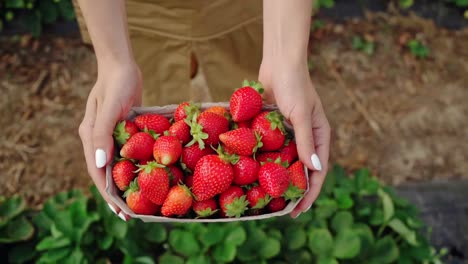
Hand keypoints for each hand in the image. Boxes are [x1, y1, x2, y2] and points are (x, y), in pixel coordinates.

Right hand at [78, 61, 141, 220]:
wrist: (122, 65)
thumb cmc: (116, 84)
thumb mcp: (111, 108)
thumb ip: (102, 135)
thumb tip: (100, 164)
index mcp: (90, 136)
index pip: (97, 172)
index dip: (108, 194)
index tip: (120, 212)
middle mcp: (97, 139)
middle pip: (105, 173)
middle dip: (116, 195)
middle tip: (129, 215)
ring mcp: (110, 135)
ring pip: (116, 165)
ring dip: (125, 183)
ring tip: (138, 202)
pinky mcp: (123, 130)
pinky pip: (127, 153)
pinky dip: (134, 166)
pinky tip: (146, 176)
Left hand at [259, 60, 330, 217]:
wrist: (278, 63)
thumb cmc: (294, 85)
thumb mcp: (301, 115)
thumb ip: (307, 142)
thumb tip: (315, 169)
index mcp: (320, 135)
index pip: (318, 170)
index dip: (310, 192)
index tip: (299, 210)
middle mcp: (305, 137)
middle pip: (301, 169)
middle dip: (294, 189)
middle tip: (283, 209)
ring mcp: (288, 133)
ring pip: (284, 161)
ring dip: (278, 178)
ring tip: (268, 196)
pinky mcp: (272, 127)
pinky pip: (270, 148)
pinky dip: (265, 160)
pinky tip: (254, 172)